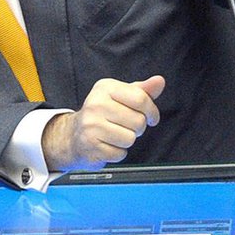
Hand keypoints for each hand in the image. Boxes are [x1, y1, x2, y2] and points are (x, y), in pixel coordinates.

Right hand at [42, 75, 164, 170]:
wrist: (74, 134)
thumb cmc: (103, 114)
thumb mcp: (121, 97)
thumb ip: (142, 90)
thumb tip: (159, 81)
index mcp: (105, 88)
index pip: (141, 99)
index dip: (151, 111)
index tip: (150, 117)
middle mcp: (95, 103)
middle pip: (138, 121)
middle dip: (137, 128)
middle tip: (123, 125)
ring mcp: (91, 124)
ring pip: (130, 138)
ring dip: (126, 140)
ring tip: (113, 134)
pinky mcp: (90, 144)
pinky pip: (119, 153)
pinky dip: (117, 152)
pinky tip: (106, 144)